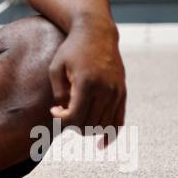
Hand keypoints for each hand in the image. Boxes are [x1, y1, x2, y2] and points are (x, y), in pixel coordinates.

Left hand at [48, 17, 126, 148]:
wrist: (97, 32)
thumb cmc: (72, 49)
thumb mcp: (57, 68)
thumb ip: (59, 93)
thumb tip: (63, 115)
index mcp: (87, 83)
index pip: (75, 117)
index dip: (61, 120)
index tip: (54, 110)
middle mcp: (106, 90)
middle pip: (89, 125)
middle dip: (73, 125)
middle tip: (63, 114)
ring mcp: (117, 92)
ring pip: (103, 126)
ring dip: (87, 129)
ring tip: (76, 118)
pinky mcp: (122, 93)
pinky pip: (119, 121)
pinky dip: (110, 135)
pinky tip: (101, 145)